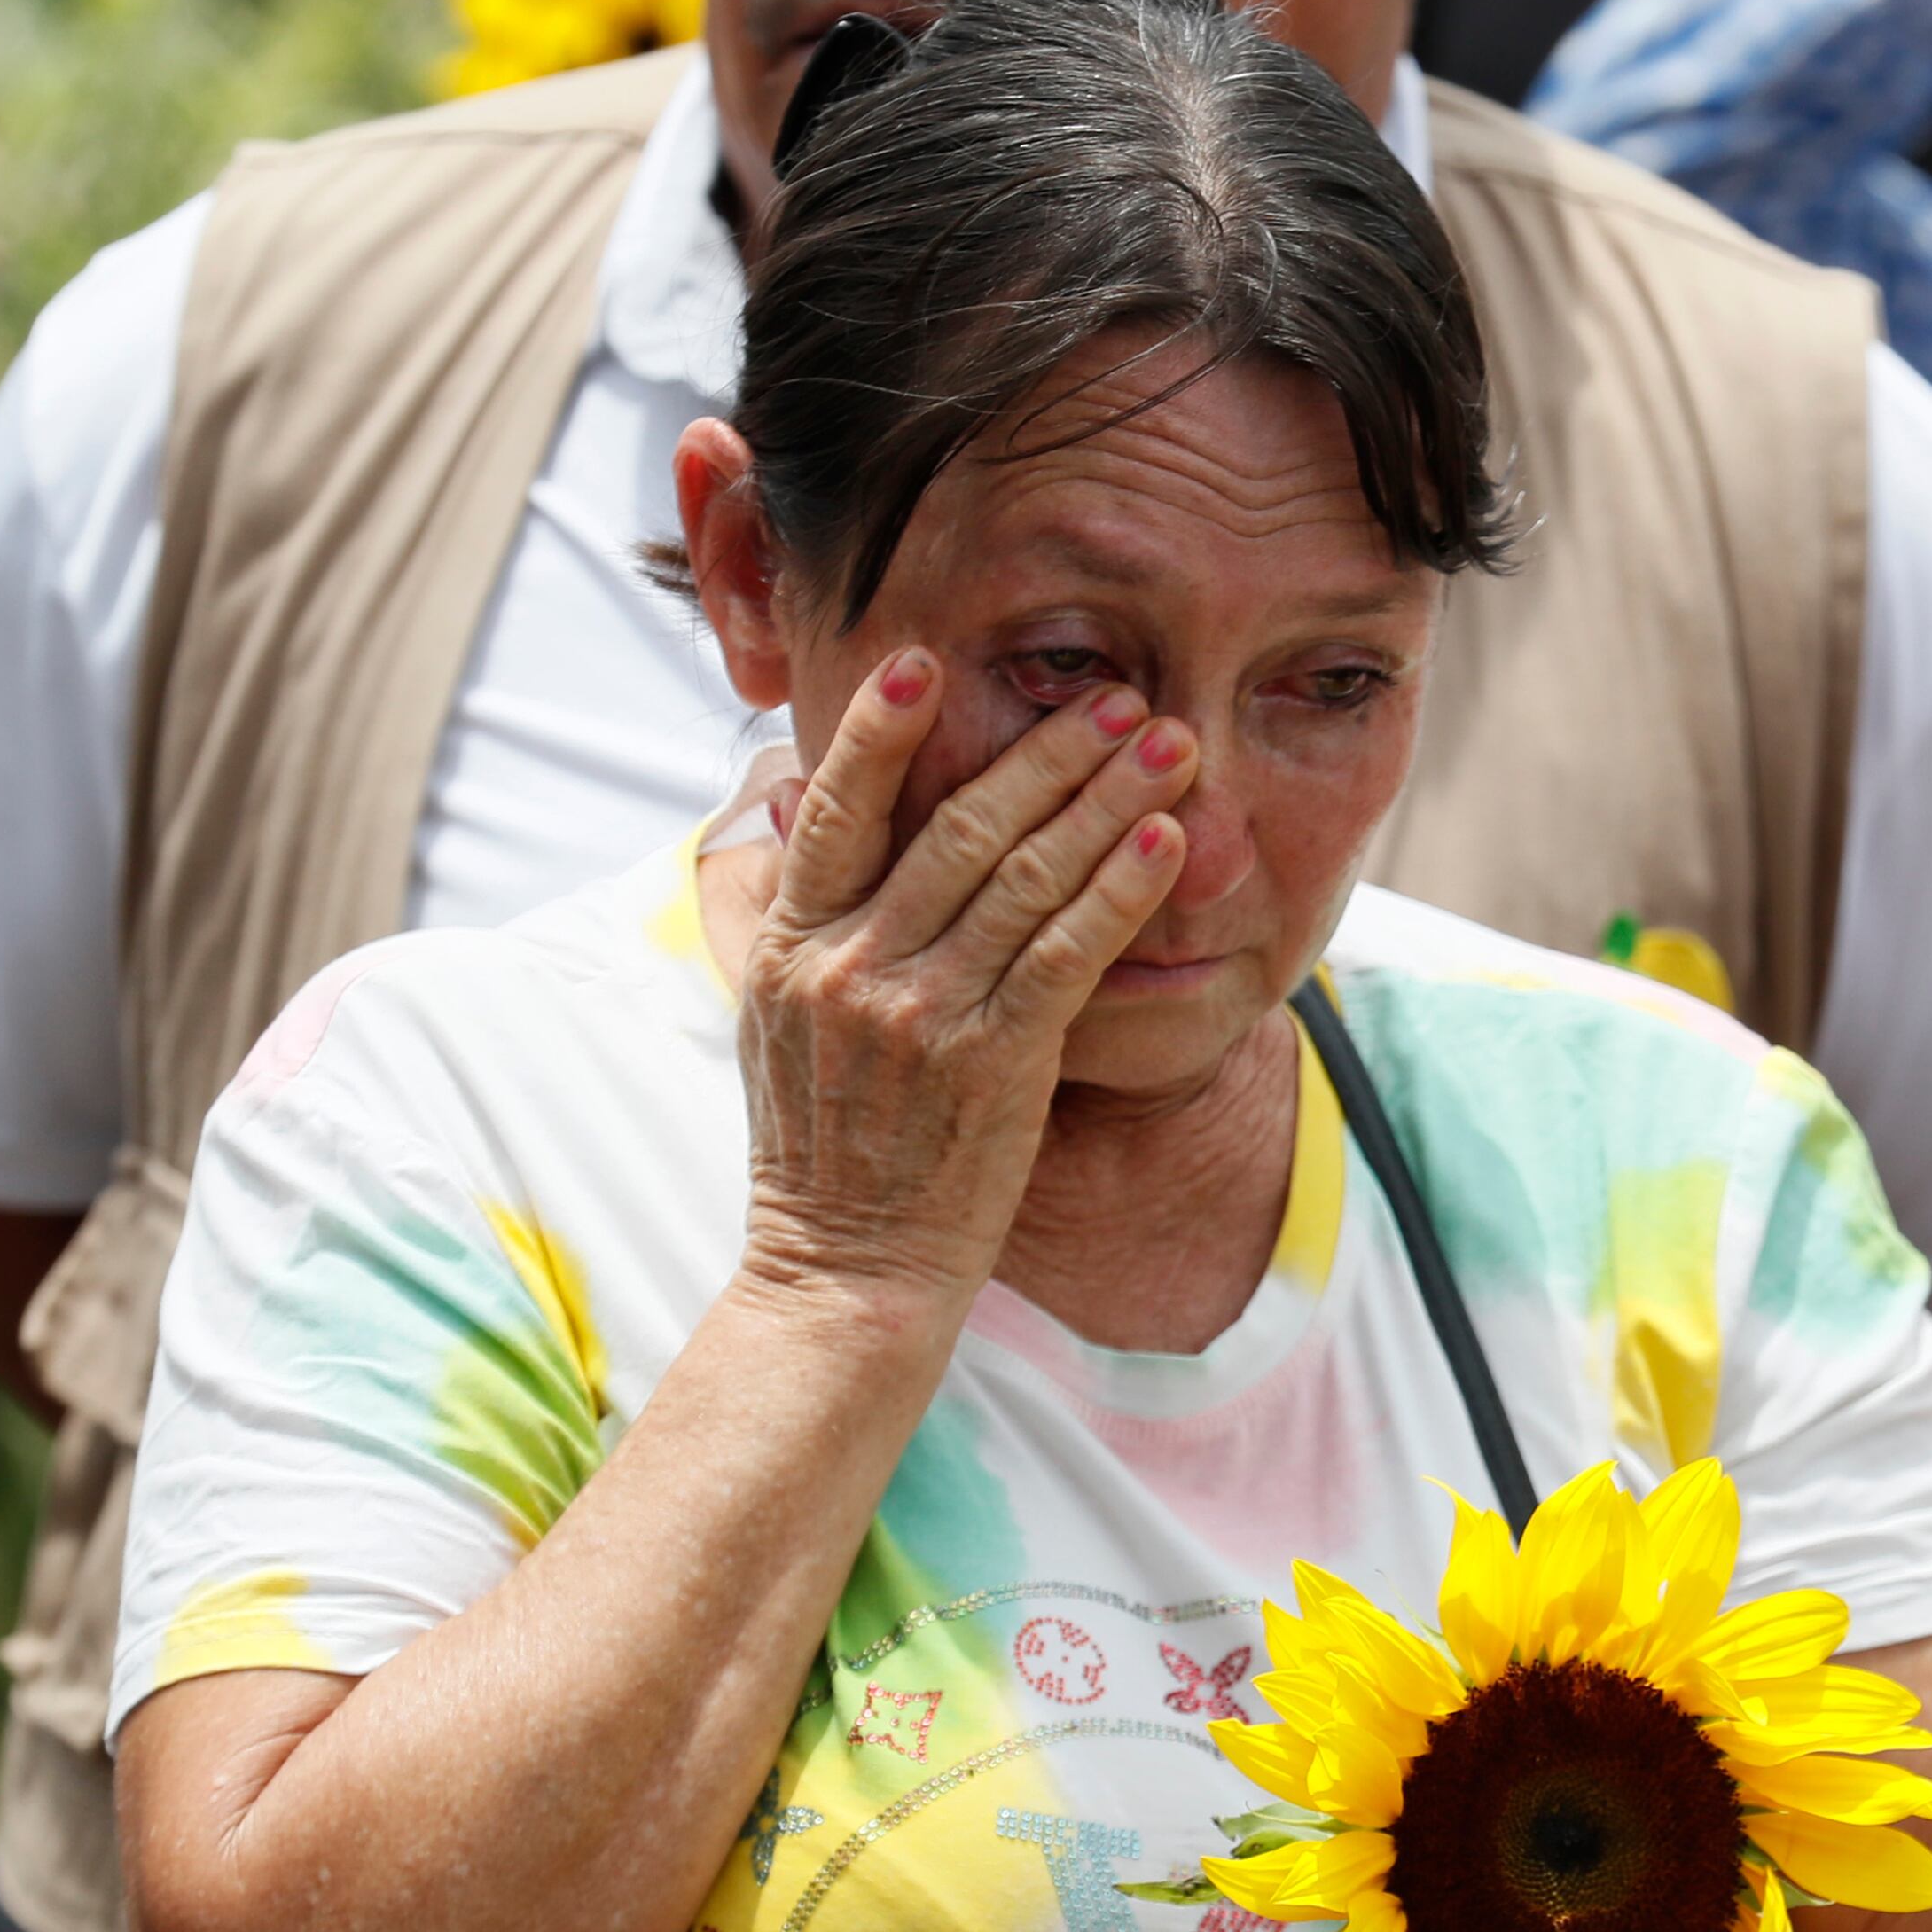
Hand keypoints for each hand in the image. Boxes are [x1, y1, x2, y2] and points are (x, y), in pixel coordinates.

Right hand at [734, 650, 1196, 1304]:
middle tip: (1112, 694)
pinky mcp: (993, 1063)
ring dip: (1102, 800)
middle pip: (956, 829)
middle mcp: (849, 968)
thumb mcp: (766, 1023)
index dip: (878, 732)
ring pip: (1022, 878)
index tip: (922, 658)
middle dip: (1044, 753)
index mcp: (790, 948)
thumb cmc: (822, 1147)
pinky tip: (1165, 840)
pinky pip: (1067, 954)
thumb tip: (775, 819)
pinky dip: (1118, 889)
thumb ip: (782, 919)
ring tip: (1165, 741)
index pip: (832, 813)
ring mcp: (921, 1015)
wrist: (844, 1272)